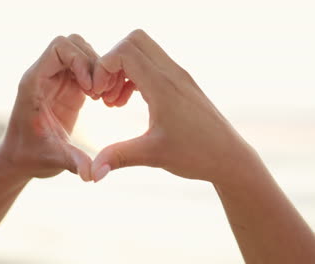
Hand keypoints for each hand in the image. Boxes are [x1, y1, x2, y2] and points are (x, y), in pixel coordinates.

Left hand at [0, 34, 98, 180]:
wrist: (22, 159)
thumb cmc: (30, 157)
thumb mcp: (52, 159)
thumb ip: (73, 162)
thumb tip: (92, 176)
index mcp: (35, 82)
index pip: (58, 47)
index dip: (80, 60)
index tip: (89, 88)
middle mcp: (45, 75)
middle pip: (73, 43)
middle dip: (93, 63)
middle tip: (99, 92)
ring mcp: (57, 80)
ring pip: (82, 52)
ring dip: (98, 69)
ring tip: (102, 97)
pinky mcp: (68, 88)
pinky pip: (87, 68)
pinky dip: (100, 78)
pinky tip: (103, 100)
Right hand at [91, 29, 256, 184]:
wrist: (229, 158)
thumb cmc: (195, 155)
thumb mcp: (152, 155)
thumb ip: (118, 157)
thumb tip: (92, 172)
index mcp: (163, 85)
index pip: (125, 51)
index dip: (103, 67)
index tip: (97, 93)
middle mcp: (172, 73)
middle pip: (134, 41)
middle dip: (112, 62)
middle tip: (104, 91)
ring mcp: (179, 76)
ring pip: (143, 51)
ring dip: (122, 70)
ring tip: (112, 101)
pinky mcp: (181, 84)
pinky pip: (151, 65)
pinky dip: (133, 76)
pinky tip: (126, 102)